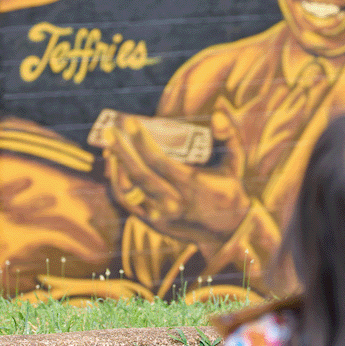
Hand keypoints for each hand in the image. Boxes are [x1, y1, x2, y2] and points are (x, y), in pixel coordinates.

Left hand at [101, 108, 250, 248]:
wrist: (226, 233)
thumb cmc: (228, 190)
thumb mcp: (234, 163)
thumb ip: (228, 136)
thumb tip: (218, 112)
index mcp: (192, 186)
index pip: (159, 162)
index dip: (141, 141)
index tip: (129, 122)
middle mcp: (173, 203)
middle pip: (140, 175)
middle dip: (122, 151)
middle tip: (110, 129)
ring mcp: (160, 215)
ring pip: (129, 190)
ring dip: (116, 165)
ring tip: (110, 143)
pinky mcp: (152, 222)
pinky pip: (128, 201)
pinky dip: (117, 182)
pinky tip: (114, 165)